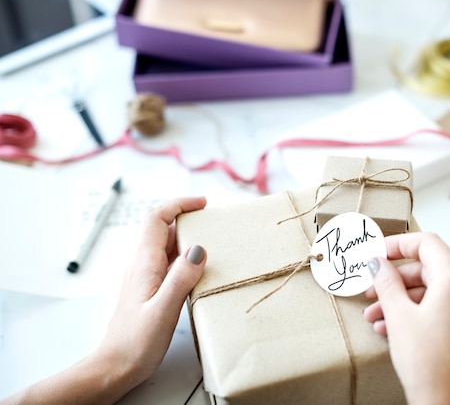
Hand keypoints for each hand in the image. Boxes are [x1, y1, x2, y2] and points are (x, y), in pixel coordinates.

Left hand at [95, 196, 207, 388]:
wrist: (116, 367)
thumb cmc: (135, 343)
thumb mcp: (163, 310)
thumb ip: (181, 278)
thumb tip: (198, 249)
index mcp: (144, 264)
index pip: (157, 219)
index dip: (178, 205)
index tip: (202, 203)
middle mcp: (142, 266)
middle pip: (162, 229)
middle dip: (186, 218)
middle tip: (212, 220)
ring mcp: (145, 277)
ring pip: (166, 246)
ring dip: (187, 237)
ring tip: (212, 241)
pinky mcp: (150, 290)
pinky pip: (169, 263)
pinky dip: (185, 257)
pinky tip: (199, 270)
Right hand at [363, 232, 449, 404]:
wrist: (448, 404)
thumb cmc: (429, 364)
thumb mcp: (398, 315)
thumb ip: (386, 282)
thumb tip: (378, 263)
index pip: (426, 243)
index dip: (397, 244)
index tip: (378, 253)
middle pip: (428, 268)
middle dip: (395, 280)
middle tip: (372, 289)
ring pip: (433, 291)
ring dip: (402, 300)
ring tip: (377, 316)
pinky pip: (443, 308)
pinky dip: (418, 312)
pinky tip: (394, 327)